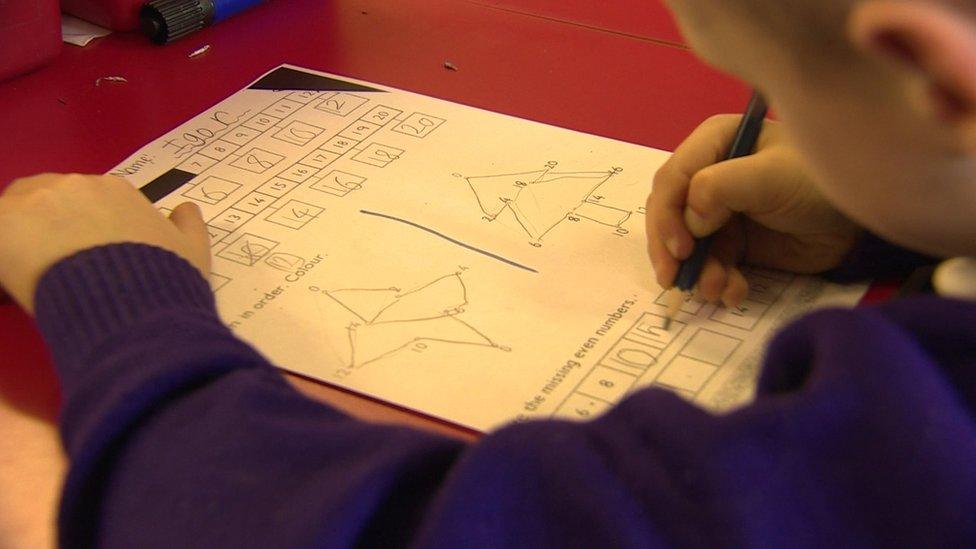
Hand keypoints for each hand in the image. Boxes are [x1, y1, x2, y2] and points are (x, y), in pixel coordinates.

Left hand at [0, 174, 210, 313]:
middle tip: (52, 266)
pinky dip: (1, 253)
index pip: (84, 200)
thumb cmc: (164, 278)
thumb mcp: (192, 251)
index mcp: (116, 190)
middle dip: (44, 227)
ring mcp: (36, 201)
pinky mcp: (2, 223)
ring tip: (29, 275)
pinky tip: (10, 280)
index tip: (80, 255)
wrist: (132, 304)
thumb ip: (188, 226)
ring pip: (12, 212)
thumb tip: (187, 210)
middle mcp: (75, 185)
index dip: (78, 228)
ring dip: (18, 236)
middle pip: (44, 199)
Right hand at [646, 115, 860, 305]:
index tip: (680, 248)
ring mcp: (720, 213)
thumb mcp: (770, 176)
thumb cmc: (817, 179)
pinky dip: (718, 283)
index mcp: (713, 144)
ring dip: (697, 272)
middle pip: (670, 215)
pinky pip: (711, 266)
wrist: (863, 218)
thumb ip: (721, 188)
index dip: (667, 214)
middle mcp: (709, 176)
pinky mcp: (735, 244)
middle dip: (672, 250)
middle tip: (675, 280)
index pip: (672, 179)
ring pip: (688, 247)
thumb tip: (689, 220)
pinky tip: (734, 292)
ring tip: (716, 290)